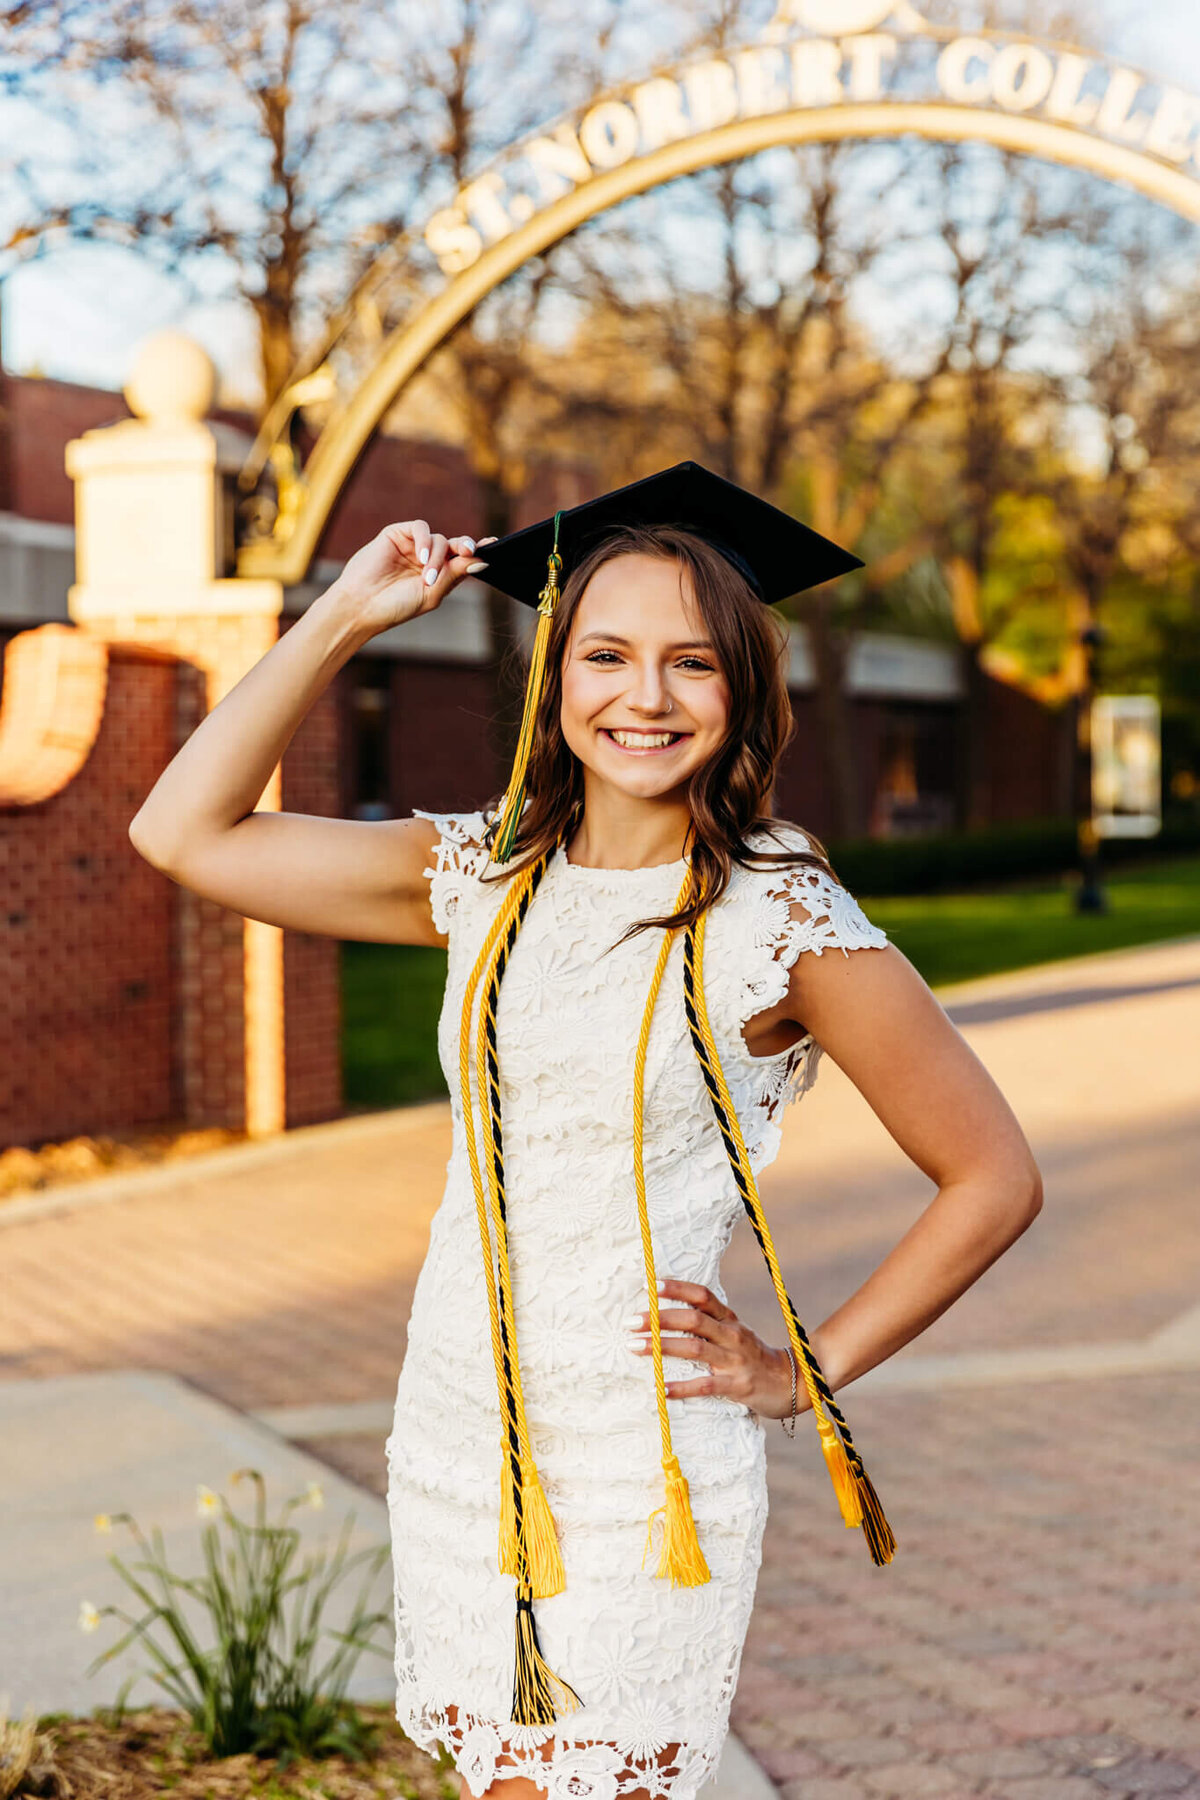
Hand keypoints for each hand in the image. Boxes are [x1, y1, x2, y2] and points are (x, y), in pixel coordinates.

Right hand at [325, 520, 496, 635]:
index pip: (463, 559)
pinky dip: (424, 540)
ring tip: (426, 577)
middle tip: (470, 550)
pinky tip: (421, 557)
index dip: (478, 551)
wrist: (361, 605)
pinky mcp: (397, 534)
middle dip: (465, 546)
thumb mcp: (431, 593)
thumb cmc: (395, 606)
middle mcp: (428, 558)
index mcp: (438, 575)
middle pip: (455, 545)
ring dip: (437, 556)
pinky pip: (420, 527)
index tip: (493, 545)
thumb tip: (480, 559)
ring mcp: (413, 546)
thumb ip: (454, 575)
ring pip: (439, 539)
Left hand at [628, 1278, 809, 1420]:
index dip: (676, 1288)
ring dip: (662, 1348)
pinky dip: (681, 1388)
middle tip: (631, 1321)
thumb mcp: (735, 1333)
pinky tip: (660, 1389)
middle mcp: (732, 1335)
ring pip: (694, 1349)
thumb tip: (668, 1314)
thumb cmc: (753, 1356)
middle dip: (659, 1318)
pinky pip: (705, 1386)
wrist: (793, 1383)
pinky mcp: (737, 1386)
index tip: (650, 1285)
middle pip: (693, 1319)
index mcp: (730, 1319)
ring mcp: (735, 1361)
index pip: (702, 1296)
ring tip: (635, 1347)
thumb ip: (709, 1323)